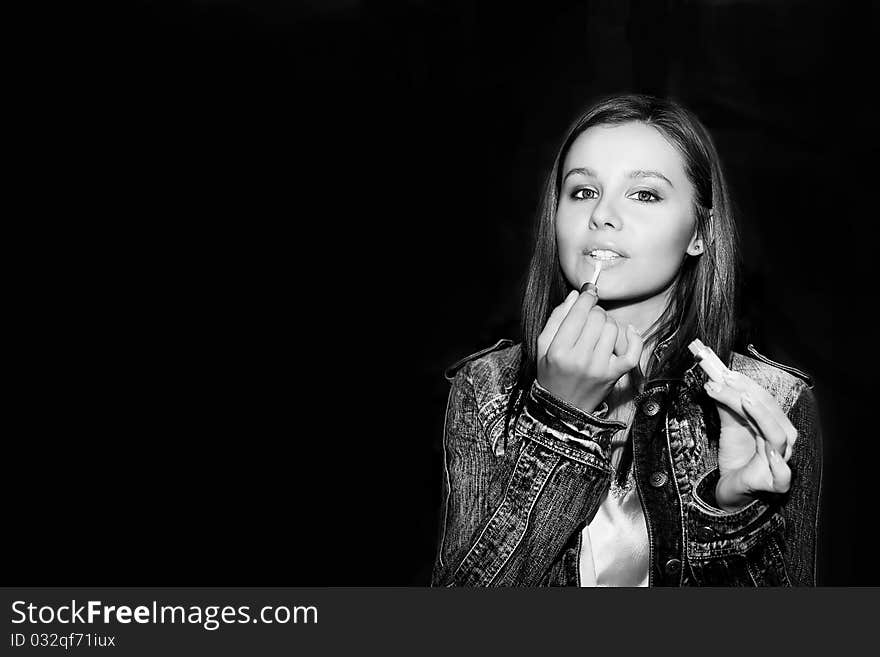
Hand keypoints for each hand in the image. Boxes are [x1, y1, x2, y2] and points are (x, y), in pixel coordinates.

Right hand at [537, 288, 643, 414]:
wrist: (562, 407)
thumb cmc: (551, 373)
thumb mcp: (542, 346)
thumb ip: (556, 318)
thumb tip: (575, 295)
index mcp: (559, 350)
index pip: (578, 314)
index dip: (586, 297)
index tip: (589, 291)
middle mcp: (580, 359)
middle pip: (598, 318)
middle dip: (595, 311)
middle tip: (590, 317)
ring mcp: (600, 368)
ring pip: (613, 329)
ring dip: (608, 323)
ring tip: (599, 330)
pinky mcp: (614, 375)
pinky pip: (632, 352)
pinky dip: (634, 338)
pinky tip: (629, 331)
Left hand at [703, 370, 797, 510]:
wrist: (730, 487)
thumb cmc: (737, 457)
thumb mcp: (730, 427)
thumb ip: (727, 407)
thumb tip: (716, 382)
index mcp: (775, 425)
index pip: (765, 400)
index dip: (747, 385)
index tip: (724, 373)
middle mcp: (783, 441)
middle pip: (771, 413)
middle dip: (747, 393)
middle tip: (722, 381)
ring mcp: (781, 461)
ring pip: (777, 436)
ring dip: (761, 416)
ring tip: (745, 400)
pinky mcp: (775, 483)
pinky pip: (782, 474)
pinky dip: (779, 464)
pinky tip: (769, 451)